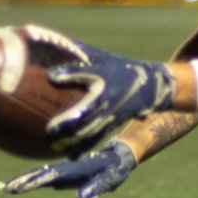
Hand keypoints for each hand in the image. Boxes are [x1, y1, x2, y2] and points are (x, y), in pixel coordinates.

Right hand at [0, 140, 138, 197]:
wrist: (119, 154)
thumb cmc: (116, 168)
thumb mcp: (109, 179)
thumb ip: (96, 188)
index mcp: (73, 170)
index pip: (49, 177)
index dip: (33, 182)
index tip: (18, 187)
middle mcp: (65, 169)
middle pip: (39, 174)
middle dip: (22, 180)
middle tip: (3, 188)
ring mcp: (63, 170)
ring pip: (39, 174)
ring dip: (23, 180)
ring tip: (5, 187)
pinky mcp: (64, 173)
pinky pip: (45, 176)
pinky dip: (32, 180)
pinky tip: (22, 185)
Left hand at [41, 40, 176, 149]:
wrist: (150, 85)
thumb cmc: (117, 67)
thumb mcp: (99, 57)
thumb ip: (76, 52)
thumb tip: (48, 41)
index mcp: (105, 77)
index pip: (86, 73)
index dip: (70, 73)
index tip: (52, 76)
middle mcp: (109, 97)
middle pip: (88, 111)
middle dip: (69, 122)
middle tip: (49, 130)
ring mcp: (112, 114)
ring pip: (92, 130)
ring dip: (74, 140)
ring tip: (54, 146)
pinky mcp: (113, 125)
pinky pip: (97, 138)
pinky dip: (84, 148)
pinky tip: (70, 156)